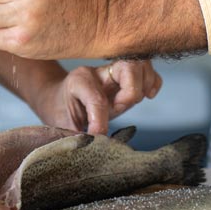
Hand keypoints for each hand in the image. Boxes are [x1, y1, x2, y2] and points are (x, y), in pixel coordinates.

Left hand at [32, 61, 163, 133]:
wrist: (58, 98)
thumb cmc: (61, 111)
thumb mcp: (62, 124)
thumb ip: (77, 135)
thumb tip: (95, 145)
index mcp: (79, 81)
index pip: (98, 98)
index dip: (100, 121)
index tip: (98, 136)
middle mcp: (98, 71)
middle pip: (128, 67)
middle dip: (130, 93)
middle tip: (117, 109)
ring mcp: (114, 70)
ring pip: (141, 65)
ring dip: (142, 87)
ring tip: (128, 103)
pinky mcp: (126, 74)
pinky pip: (148, 70)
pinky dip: (152, 83)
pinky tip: (146, 96)